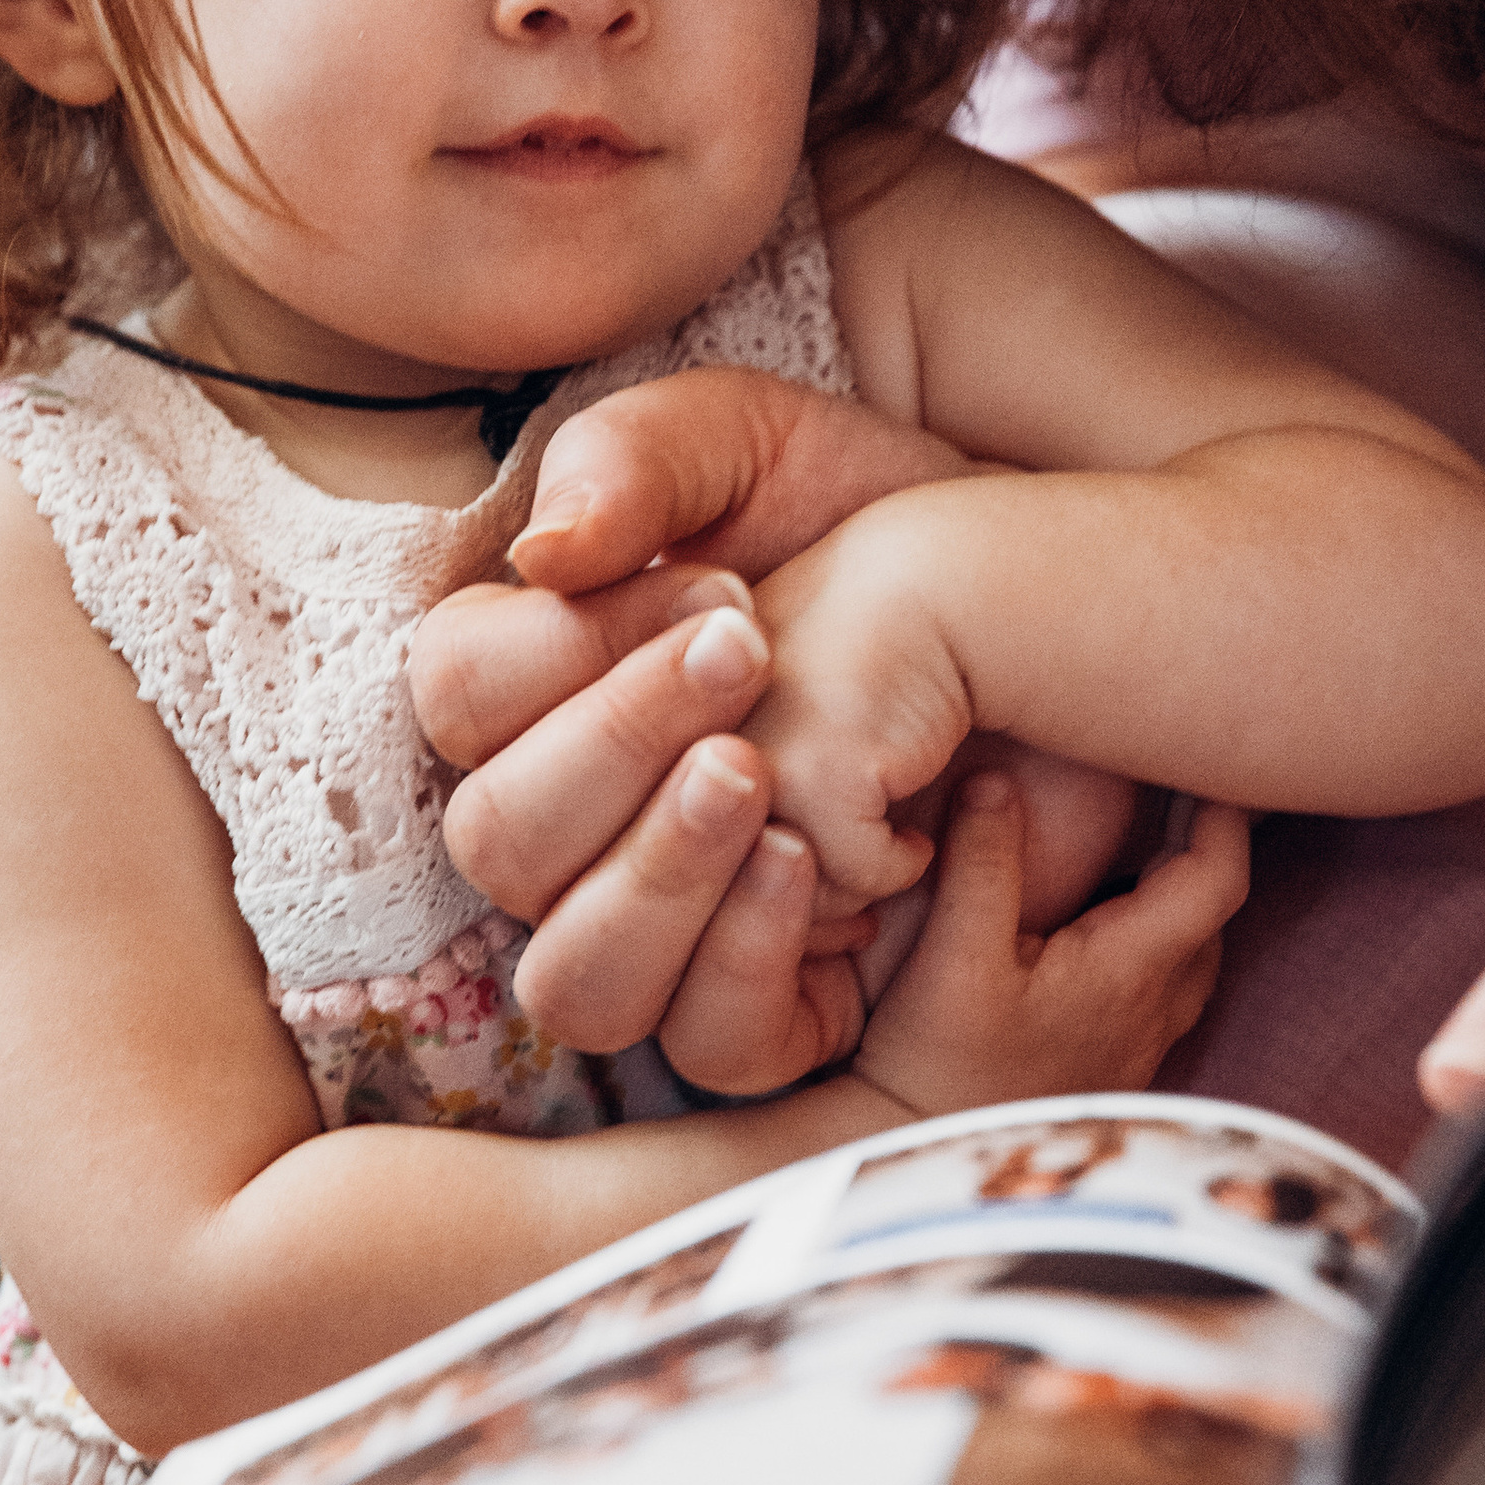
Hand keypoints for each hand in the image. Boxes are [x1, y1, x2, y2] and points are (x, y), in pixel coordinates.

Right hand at [413, 370, 968, 1051]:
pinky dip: (749, 960)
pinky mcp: (773, 1001)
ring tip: (758, 775)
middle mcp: (568, 829)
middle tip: (750, 660)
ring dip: (658, 873)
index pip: (459, 697)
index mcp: (531, 689)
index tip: (720, 595)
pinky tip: (817, 857)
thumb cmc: (865, 520)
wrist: (1025, 611)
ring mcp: (660, 927)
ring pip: (577, 977)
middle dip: (617, 746)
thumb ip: (631, 460)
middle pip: (499, 843)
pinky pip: (709, 1041)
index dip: (567, 652)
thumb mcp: (748, 443)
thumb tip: (544, 552)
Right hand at [853, 775, 1250, 1120]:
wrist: (928, 1164)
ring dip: (1173, 904)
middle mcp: (1152, 1012)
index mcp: (1131, 971)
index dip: (1224, 817)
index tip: (1205, 768)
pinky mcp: (1108, 1071)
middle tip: (1163, 797)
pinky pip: (1156, 994)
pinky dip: (1145, 947)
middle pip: (1211, 918)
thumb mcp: (953, 955)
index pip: (1219, 880)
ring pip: (1187, 959)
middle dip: (1199, 854)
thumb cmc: (940, 1065)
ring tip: (1129, 855)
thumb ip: (982, 863)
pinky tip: (1091, 932)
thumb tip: (997, 780)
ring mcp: (1135, 1049)